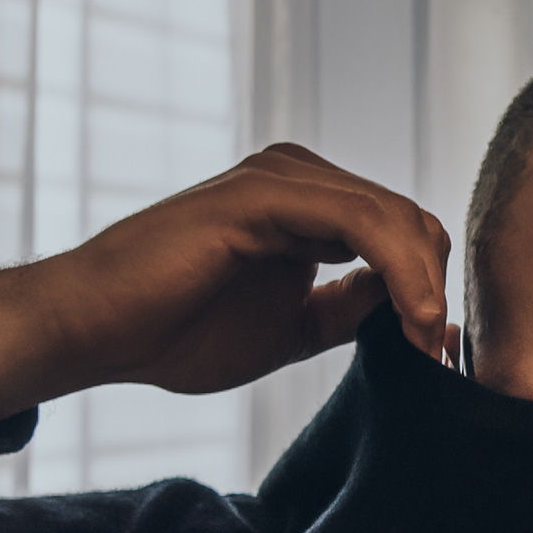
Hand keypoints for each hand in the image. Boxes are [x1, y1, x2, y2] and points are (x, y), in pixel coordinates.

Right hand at [0, 144, 458, 426]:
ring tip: (425, 344)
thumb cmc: (176, 331)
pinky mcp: (263, 193)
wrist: (96, 332)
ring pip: (394, 216)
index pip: (404, 231)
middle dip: (434, 287)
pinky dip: (399, 269)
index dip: (429, 290)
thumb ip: (352, 309)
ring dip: (424, 283)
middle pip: (410, 218)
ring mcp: (281, 178)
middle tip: (436, 354)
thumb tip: (426, 315)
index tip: (436, 353)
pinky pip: (360, 219)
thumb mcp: (294, 329)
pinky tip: (408, 318)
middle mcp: (300, 178)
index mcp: (310, 205)